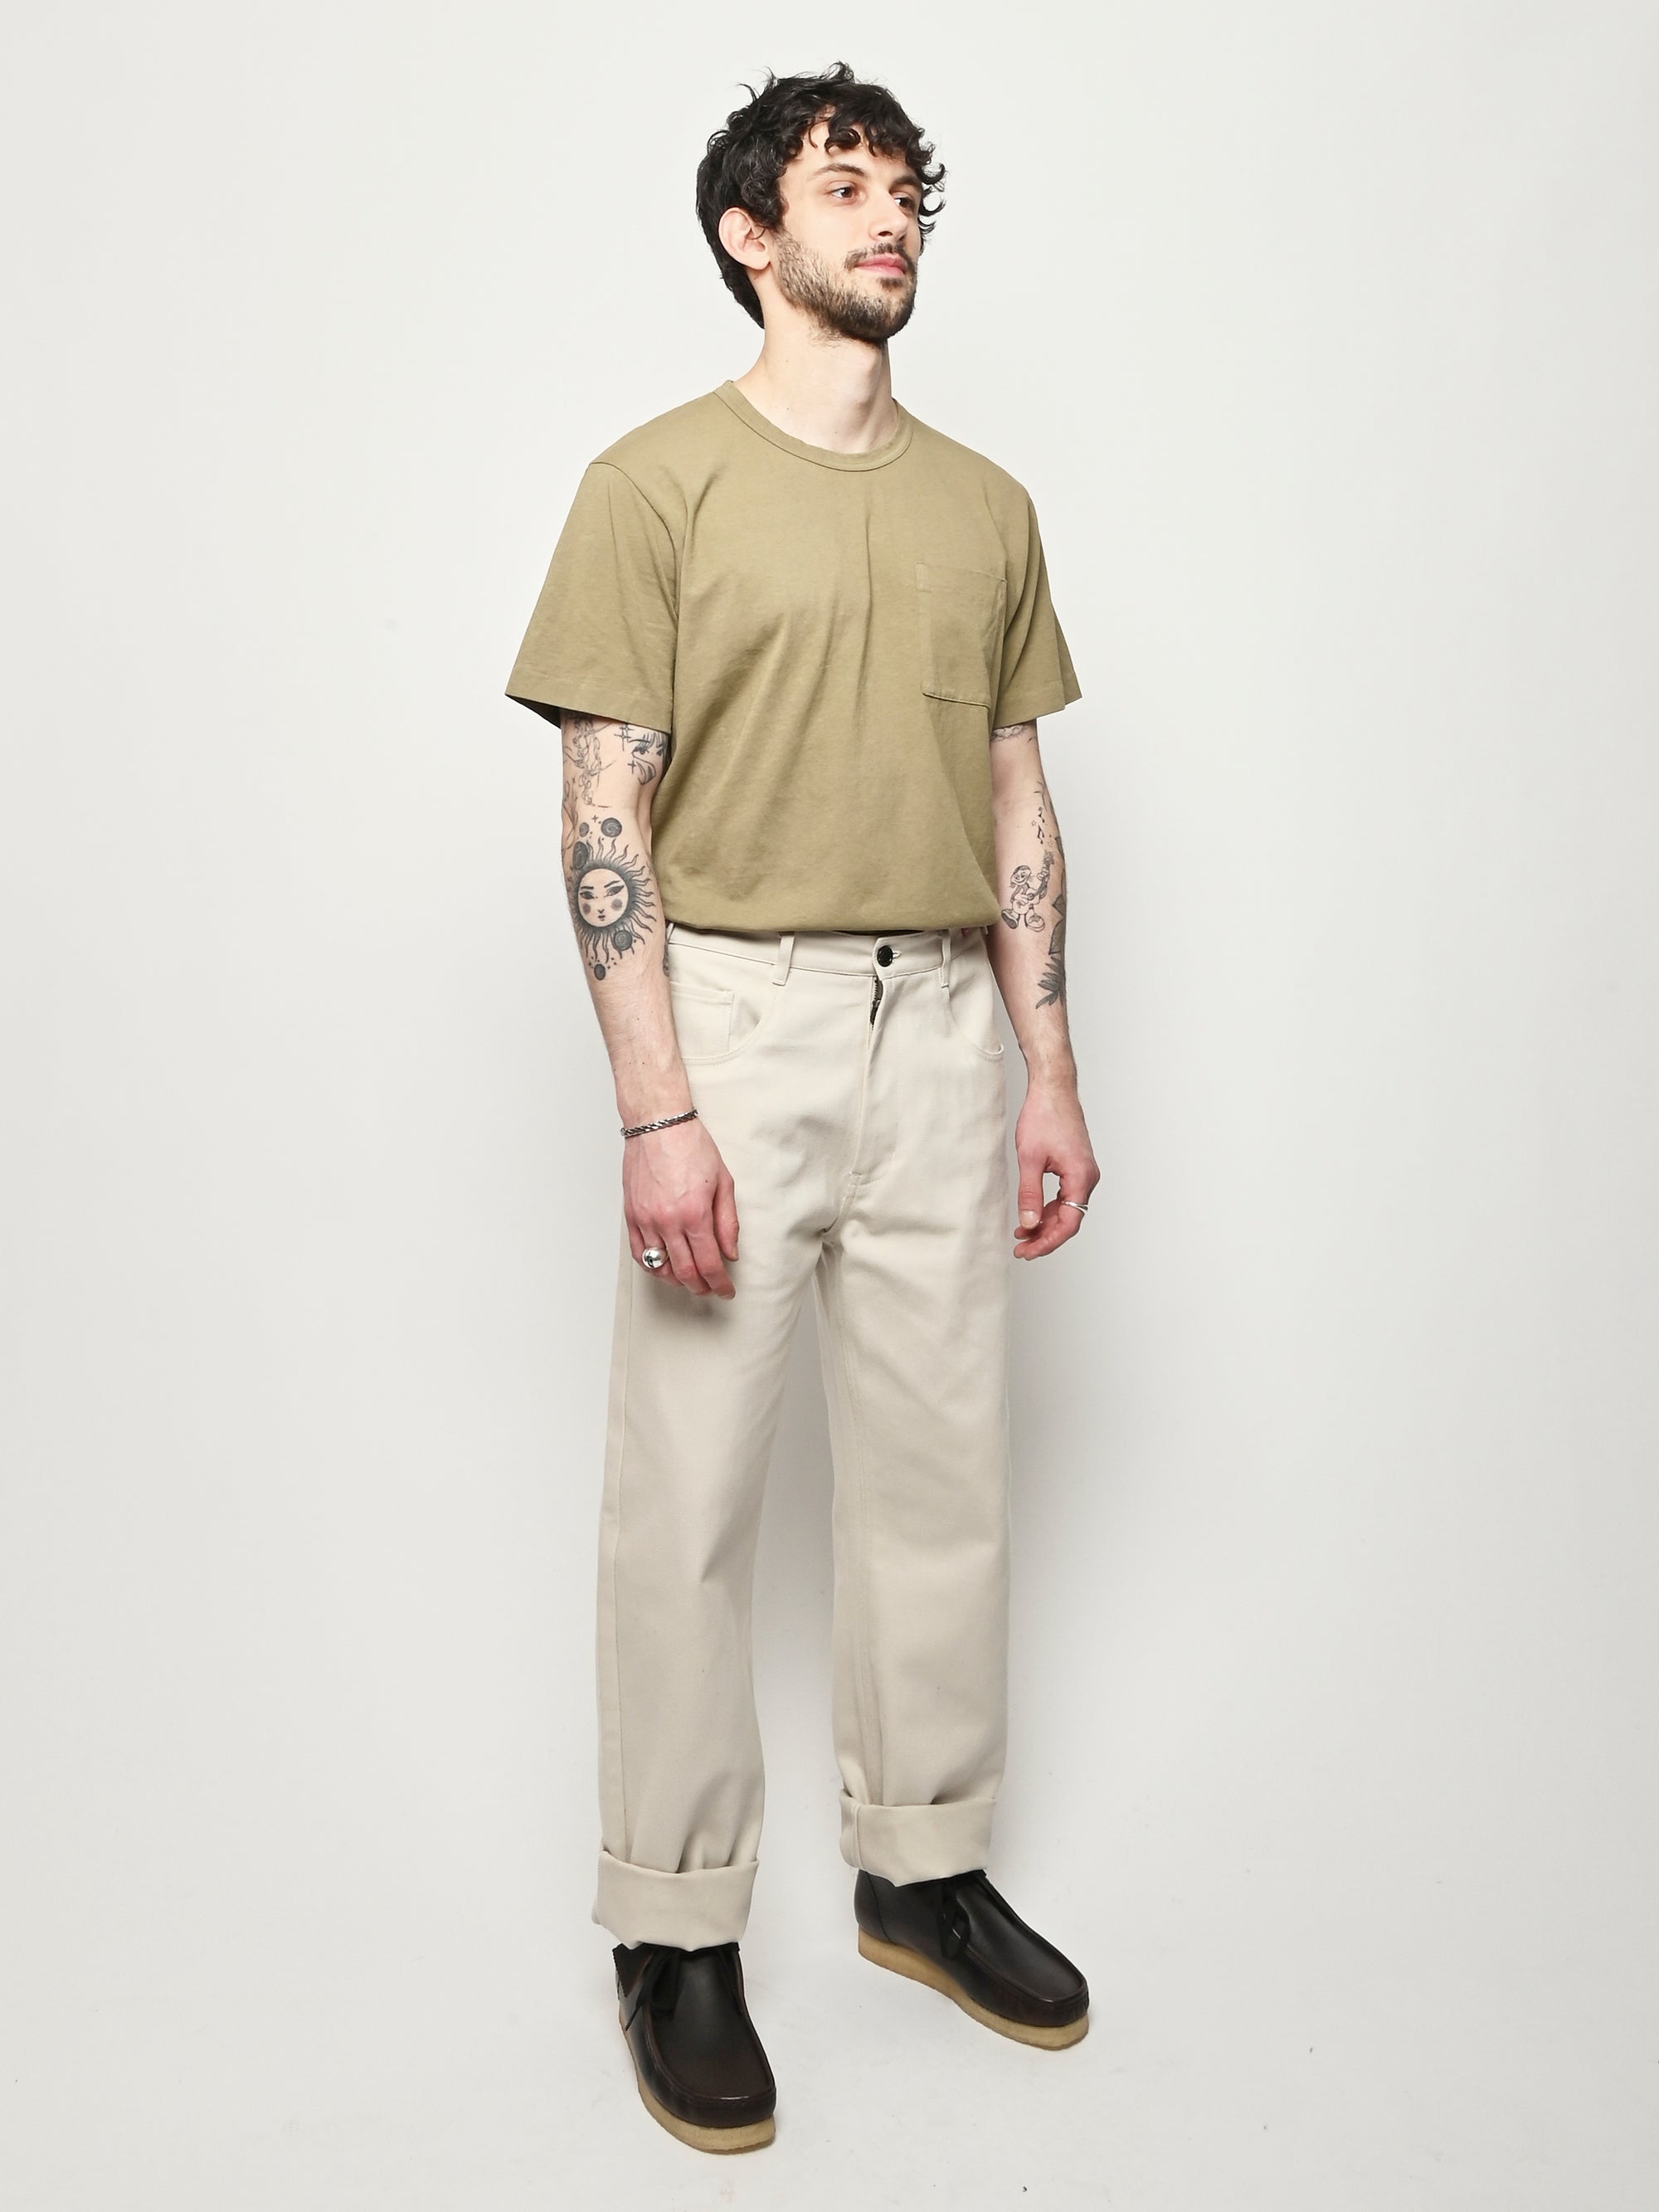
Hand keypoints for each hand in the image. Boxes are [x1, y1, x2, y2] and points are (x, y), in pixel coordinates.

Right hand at [623, 1116, 739, 1295]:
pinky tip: (665, 1266)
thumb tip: (730, 1252)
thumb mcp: (723, 1182)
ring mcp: (646, 1220)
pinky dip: (653, 1266)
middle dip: (701, 1287)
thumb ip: (727, 1222)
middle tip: (711, 1288)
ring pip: (660, 1267)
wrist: (658, 1125)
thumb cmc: (691, 1146)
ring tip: (690, 1279)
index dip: (720, 1284)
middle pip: (685, 1272)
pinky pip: (640, 1253)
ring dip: (677, 1280)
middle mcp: (667, 1221)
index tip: (726, 1290)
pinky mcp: (631, 1215)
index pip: (709, 1264)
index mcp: (694, 1214)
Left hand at [1013, 1080, 1098, 1259]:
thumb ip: (1029, 1194)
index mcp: (1080, 1177)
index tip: (1028, 1252)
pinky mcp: (1076, 1167)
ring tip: (1021, 1235)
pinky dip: (1049, 1209)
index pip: (1069, 1223)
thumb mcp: (1029, 1159)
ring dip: (1045, 1224)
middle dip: (1045, 1237)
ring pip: (1067, 1210)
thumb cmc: (1043, 1116)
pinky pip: (1065, 1197)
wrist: (1052, 1089)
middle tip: (1021, 1249)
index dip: (1048, 1242)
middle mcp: (1088, 1177)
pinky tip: (1031, 1216)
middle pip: (1070, 1220)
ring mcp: (1084, 1172)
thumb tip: (1029, 1224)